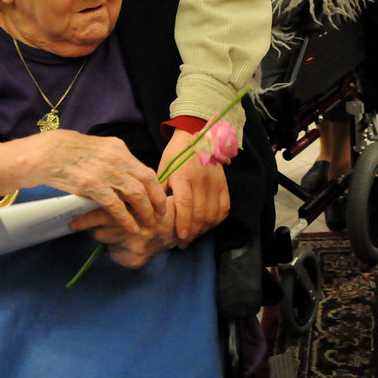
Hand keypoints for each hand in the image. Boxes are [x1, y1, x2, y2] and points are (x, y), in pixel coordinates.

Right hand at [0, 131, 165, 233]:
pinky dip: (126, 218)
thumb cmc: (68, 152)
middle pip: (146, 181)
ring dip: (145, 211)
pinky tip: (130, 227)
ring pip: (135, 193)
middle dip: (157, 200)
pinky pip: (115, 205)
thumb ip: (114, 160)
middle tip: (162, 214)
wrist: (44, 153)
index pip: (144, 169)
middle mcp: (116, 158)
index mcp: (118, 148)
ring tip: (150, 224)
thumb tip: (128, 174)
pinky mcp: (92, 185)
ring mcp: (105, 172)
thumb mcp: (96, 148)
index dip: (155, 186)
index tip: (160, 199)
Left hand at [70, 195, 180, 267]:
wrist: (175, 227)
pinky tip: (127, 244)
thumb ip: (120, 198)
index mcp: (134, 210)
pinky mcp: (136, 259)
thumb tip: (92, 198)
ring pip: (105, 243)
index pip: (104, 215)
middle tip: (94, 225)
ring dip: (107, 237)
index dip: (86, 219)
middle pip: (101, 233)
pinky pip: (113, 255)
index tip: (72, 223)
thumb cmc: (152, 209)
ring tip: (120, 232)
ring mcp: (136, 246)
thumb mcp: (139, 197)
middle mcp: (135, 229)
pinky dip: (116, 250)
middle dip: (96, 228)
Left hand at [158, 128, 230, 243]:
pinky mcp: (224, 184)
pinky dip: (217, 220)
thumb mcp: (163, 169)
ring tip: (193, 236)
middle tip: (183, 242)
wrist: (197, 135)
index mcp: (183, 176)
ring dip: (203, 229)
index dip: (182, 224)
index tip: (179, 238)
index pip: (185, 205)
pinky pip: (224, 208)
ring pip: (212, 214)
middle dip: (191, 232)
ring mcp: (215, 183)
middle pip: (200, 214)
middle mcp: (201, 181)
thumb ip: (160, 190)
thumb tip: (154, 213)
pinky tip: (207, 225)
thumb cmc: (176, 154)